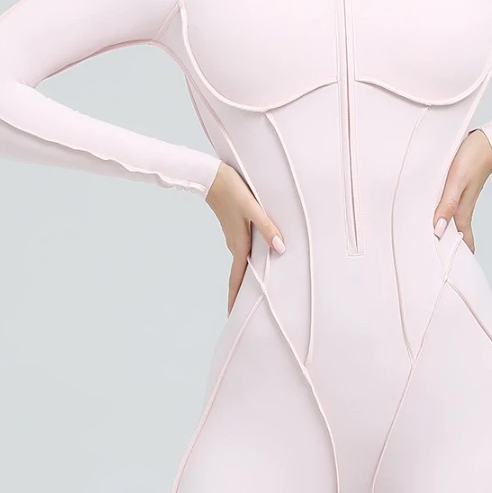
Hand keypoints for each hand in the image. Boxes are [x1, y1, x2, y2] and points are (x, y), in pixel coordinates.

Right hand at [204, 162, 285, 312]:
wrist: (211, 176)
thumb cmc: (232, 190)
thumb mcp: (252, 208)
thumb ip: (267, 228)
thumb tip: (281, 248)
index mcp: (238, 246)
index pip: (236, 280)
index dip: (234, 299)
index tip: (232, 316)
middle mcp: (235, 245)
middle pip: (239, 276)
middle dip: (241, 294)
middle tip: (244, 312)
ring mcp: (234, 238)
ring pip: (242, 263)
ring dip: (246, 277)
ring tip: (255, 291)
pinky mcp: (235, 229)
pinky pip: (244, 251)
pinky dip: (249, 261)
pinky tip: (259, 260)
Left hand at [431, 128, 491, 252]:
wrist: (488, 140)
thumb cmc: (472, 157)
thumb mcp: (456, 181)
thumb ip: (447, 205)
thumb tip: (438, 230)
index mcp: (462, 211)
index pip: (460, 241)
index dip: (456, 256)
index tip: (446, 270)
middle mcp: (462, 209)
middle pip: (456, 236)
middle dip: (448, 249)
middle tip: (435, 263)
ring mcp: (461, 200)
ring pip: (452, 223)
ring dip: (444, 233)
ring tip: (431, 245)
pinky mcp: (458, 191)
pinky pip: (449, 210)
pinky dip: (443, 218)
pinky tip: (435, 218)